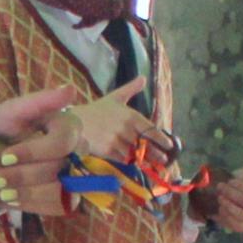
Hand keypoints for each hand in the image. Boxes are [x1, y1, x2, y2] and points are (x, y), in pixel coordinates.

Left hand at [0, 82, 86, 216]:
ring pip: (59, 190)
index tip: (4, 156)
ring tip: (0, 192)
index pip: (63, 141)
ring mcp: (77, 176)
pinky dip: (30, 204)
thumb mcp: (12, 111)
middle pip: (59, 168)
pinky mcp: (69, 199)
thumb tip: (70, 90)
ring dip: (25, 193)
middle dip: (22, 175)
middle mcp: (79, 151)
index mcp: (69, 126)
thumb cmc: (2, 131)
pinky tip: (12, 199)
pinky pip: (57, 206)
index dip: (33, 152)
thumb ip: (39, 100)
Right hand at [55, 81, 169, 167]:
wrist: (73, 121)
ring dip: (143, 159)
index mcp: (130, 115)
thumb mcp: (115, 97)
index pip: (151, 129)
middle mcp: (125, 128)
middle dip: (155, 153)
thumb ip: (131, 88)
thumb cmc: (96, 110)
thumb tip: (144, 78)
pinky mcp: (107, 151)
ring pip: (135, 153)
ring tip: (150, 164)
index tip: (169, 146)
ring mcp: (116, 140)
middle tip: (163, 160)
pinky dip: (128, 162)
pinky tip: (133, 163)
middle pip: (145, 144)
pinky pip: (122, 159)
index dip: (161, 139)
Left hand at [187, 160, 242, 226]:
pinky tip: (221, 208)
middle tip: (221, 187)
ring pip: (242, 214)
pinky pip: (235, 224)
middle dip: (231, 193)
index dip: (241, 186)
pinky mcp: (241, 227)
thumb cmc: (234, 183)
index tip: (230, 181)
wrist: (216, 195)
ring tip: (220, 198)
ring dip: (228, 205)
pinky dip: (226, 215)